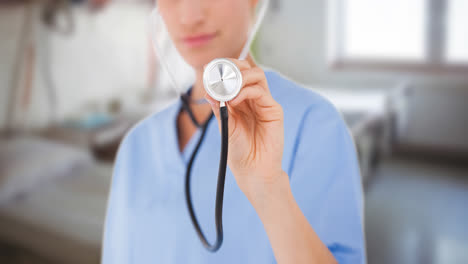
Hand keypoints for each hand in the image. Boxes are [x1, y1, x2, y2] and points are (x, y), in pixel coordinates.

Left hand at [204, 57, 284, 203]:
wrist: (253, 170)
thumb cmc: (238, 151)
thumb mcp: (224, 125)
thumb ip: (219, 107)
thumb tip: (208, 91)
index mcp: (240, 101)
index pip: (235, 75)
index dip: (224, 68)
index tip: (209, 68)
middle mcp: (253, 99)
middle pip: (248, 70)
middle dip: (233, 66)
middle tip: (219, 72)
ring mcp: (264, 103)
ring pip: (257, 76)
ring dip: (240, 77)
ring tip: (227, 88)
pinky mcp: (274, 110)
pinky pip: (261, 92)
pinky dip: (246, 91)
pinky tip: (234, 101)